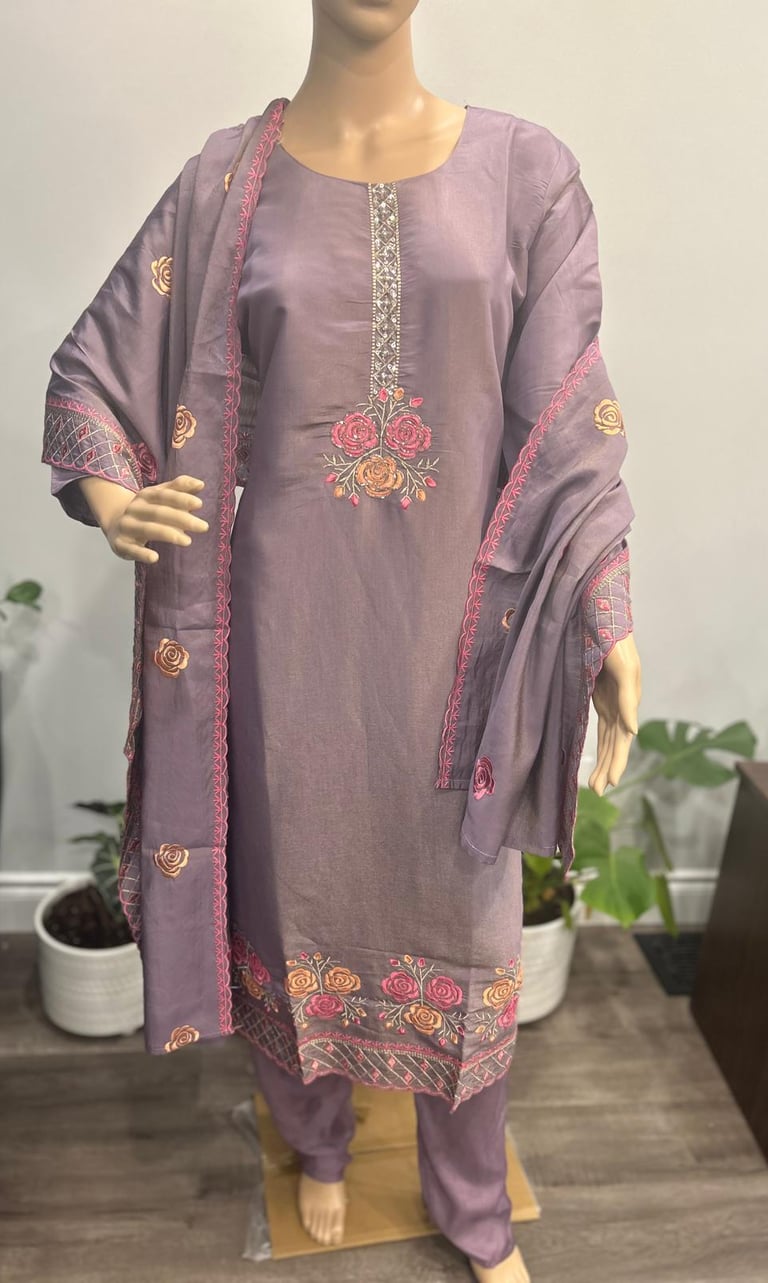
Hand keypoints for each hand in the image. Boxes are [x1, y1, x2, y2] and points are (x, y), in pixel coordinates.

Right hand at [104, 474, 208, 564]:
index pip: (164, 495)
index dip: (181, 498)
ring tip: (188, 541)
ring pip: (148, 529)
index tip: (199, 504)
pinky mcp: (120, 544)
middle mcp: (135, 509)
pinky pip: (131, 549)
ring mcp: (126, 526)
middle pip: (159, 512)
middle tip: (203, 526)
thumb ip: (179, 489)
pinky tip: (155, 558)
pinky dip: (142, 554)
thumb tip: (200, 484)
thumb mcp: (160, 496)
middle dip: (182, 519)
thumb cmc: (146, 511)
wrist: (114, 524)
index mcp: (146, 496)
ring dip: (168, 534)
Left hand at [588, 632, 641, 795]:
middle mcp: (621, 707)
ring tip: (595, 784)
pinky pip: (602, 727)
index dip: (617, 761)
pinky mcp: (599, 697)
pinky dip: (601, 745)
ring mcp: (610, 703)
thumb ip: (627, 699)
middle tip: (598, 791)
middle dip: (608, 768)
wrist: (603, 622)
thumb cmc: (615, 643)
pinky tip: (599, 758)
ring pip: (609, 740)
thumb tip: (632, 731)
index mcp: (628, 702)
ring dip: (604, 761)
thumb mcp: (623, 669)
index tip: (611, 783)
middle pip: (615, 745)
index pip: (622, 740)